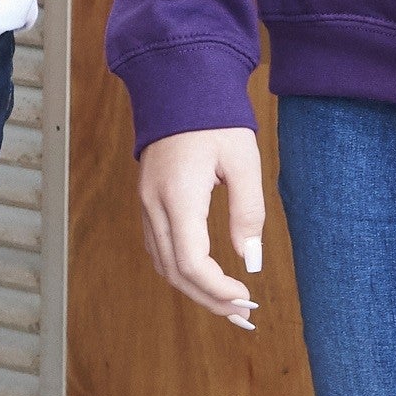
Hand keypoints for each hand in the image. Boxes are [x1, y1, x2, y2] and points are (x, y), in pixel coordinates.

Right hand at [138, 128, 264, 330]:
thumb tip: (249, 260)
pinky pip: (158, 246)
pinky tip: (203, 274)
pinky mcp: (147, 198)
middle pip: (174, 272)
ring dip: (192, 288)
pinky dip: (179, 268)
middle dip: (208, 299)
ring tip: (226, 302)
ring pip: (162, 262)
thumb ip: (248, 211)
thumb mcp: (242, 161)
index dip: (218, 289)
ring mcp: (145, 201)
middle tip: (241, 314)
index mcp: (179, 196)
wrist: (179, 82)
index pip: (192, 263)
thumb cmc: (215, 118)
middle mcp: (154, 204)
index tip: (246, 296)